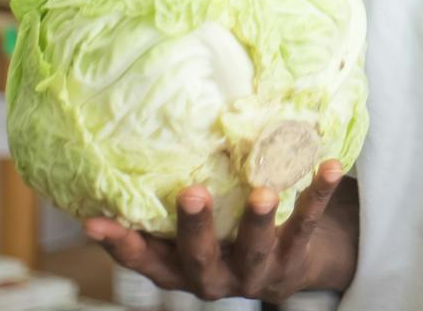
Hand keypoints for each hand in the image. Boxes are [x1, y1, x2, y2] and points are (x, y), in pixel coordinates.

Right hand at [85, 161, 355, 302]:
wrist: (287, 264)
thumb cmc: (224, 232)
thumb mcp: (192, 227)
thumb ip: (165, 202)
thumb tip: (124, 144)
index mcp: (179, 268)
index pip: (143, 260)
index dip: (120, 244)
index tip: (95, 221)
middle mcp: (212, 278)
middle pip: (198, 257)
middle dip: (194, 228)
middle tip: (191, 192)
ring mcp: (255, 272)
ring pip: (255, 250)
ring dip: (259, 220)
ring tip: (264, 192)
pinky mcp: (293, 259)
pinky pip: (307, 225)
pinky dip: (318, 195)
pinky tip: (327, 167)